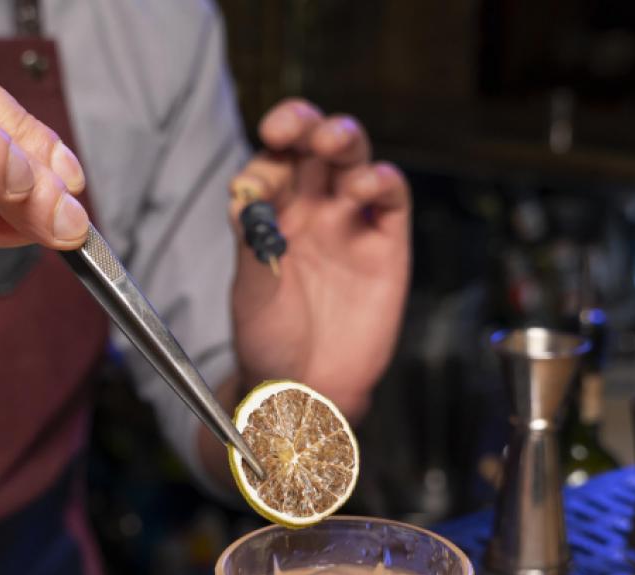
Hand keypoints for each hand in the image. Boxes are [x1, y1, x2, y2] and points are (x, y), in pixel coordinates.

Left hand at [229, 99, 410, 419]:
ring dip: (343, 138)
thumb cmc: (270, 344)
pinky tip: (364, 185)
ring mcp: (349, 223)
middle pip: (312, 147)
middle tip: (291, 128)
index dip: (266, 156)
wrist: (307, 389)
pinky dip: (381, 181)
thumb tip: (244, 196)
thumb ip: (251, 245)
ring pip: (352, 159)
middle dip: (302, 124)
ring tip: (330, 141)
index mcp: (271, 216)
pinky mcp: (386, 243)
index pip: (270, 164)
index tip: (258, 168)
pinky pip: (390, 198)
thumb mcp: (250, 294)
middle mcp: (310, 211)